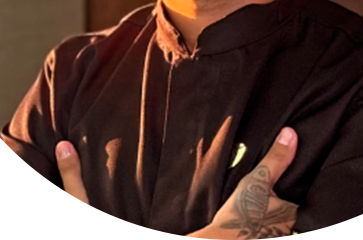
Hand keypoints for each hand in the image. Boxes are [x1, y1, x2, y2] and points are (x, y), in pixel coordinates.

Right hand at [53, 127, 298, 239]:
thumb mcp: (85, 225)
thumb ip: (73, 183)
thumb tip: (61, 146)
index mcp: (210, 232)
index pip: (254, 185)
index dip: (276, 159)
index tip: (292, 133)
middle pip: (276, 217)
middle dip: (293, 196)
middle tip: (301, 161)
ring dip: (286, 223)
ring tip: (301, 204)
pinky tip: (268, 234)